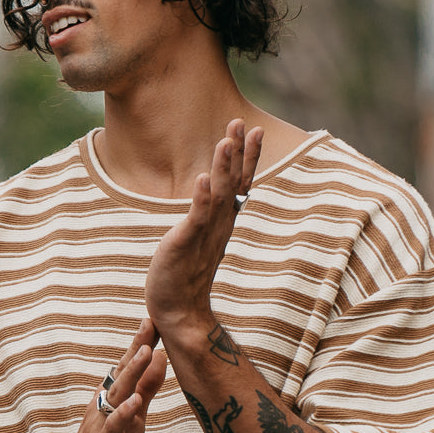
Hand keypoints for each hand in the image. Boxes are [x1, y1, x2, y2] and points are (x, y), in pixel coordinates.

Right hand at [48, 317, 167, 432]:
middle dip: (138, 347)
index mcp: (113, 395)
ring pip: (118, 393)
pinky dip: (124, 413)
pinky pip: (114, 426)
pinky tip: (135, 402)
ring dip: (133, 373)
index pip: (128, 364)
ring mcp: (103, 422)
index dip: (142, 342)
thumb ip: (148, 387)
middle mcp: (106, 402)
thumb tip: (161, 357)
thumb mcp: (135, 415)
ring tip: (147, 352)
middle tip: (151, 322)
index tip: (155, 318)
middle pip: (123, 371)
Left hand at [144, 119, 263, 339]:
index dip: (247, 156)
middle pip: (234, 183)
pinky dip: (202, 199)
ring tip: (225, 141)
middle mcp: (218, 225)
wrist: (179, 310)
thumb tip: (213, 193)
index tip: (254, 129)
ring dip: (223, 167)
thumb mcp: (200, 237)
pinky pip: (197, 218)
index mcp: (222, 221)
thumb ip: (208, 214)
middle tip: (242, 121)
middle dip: (238, 152)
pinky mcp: (186, 244)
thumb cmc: (185, 273)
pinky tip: (205, 179)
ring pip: (219, 196)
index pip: (240, 183)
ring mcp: (204, 234)